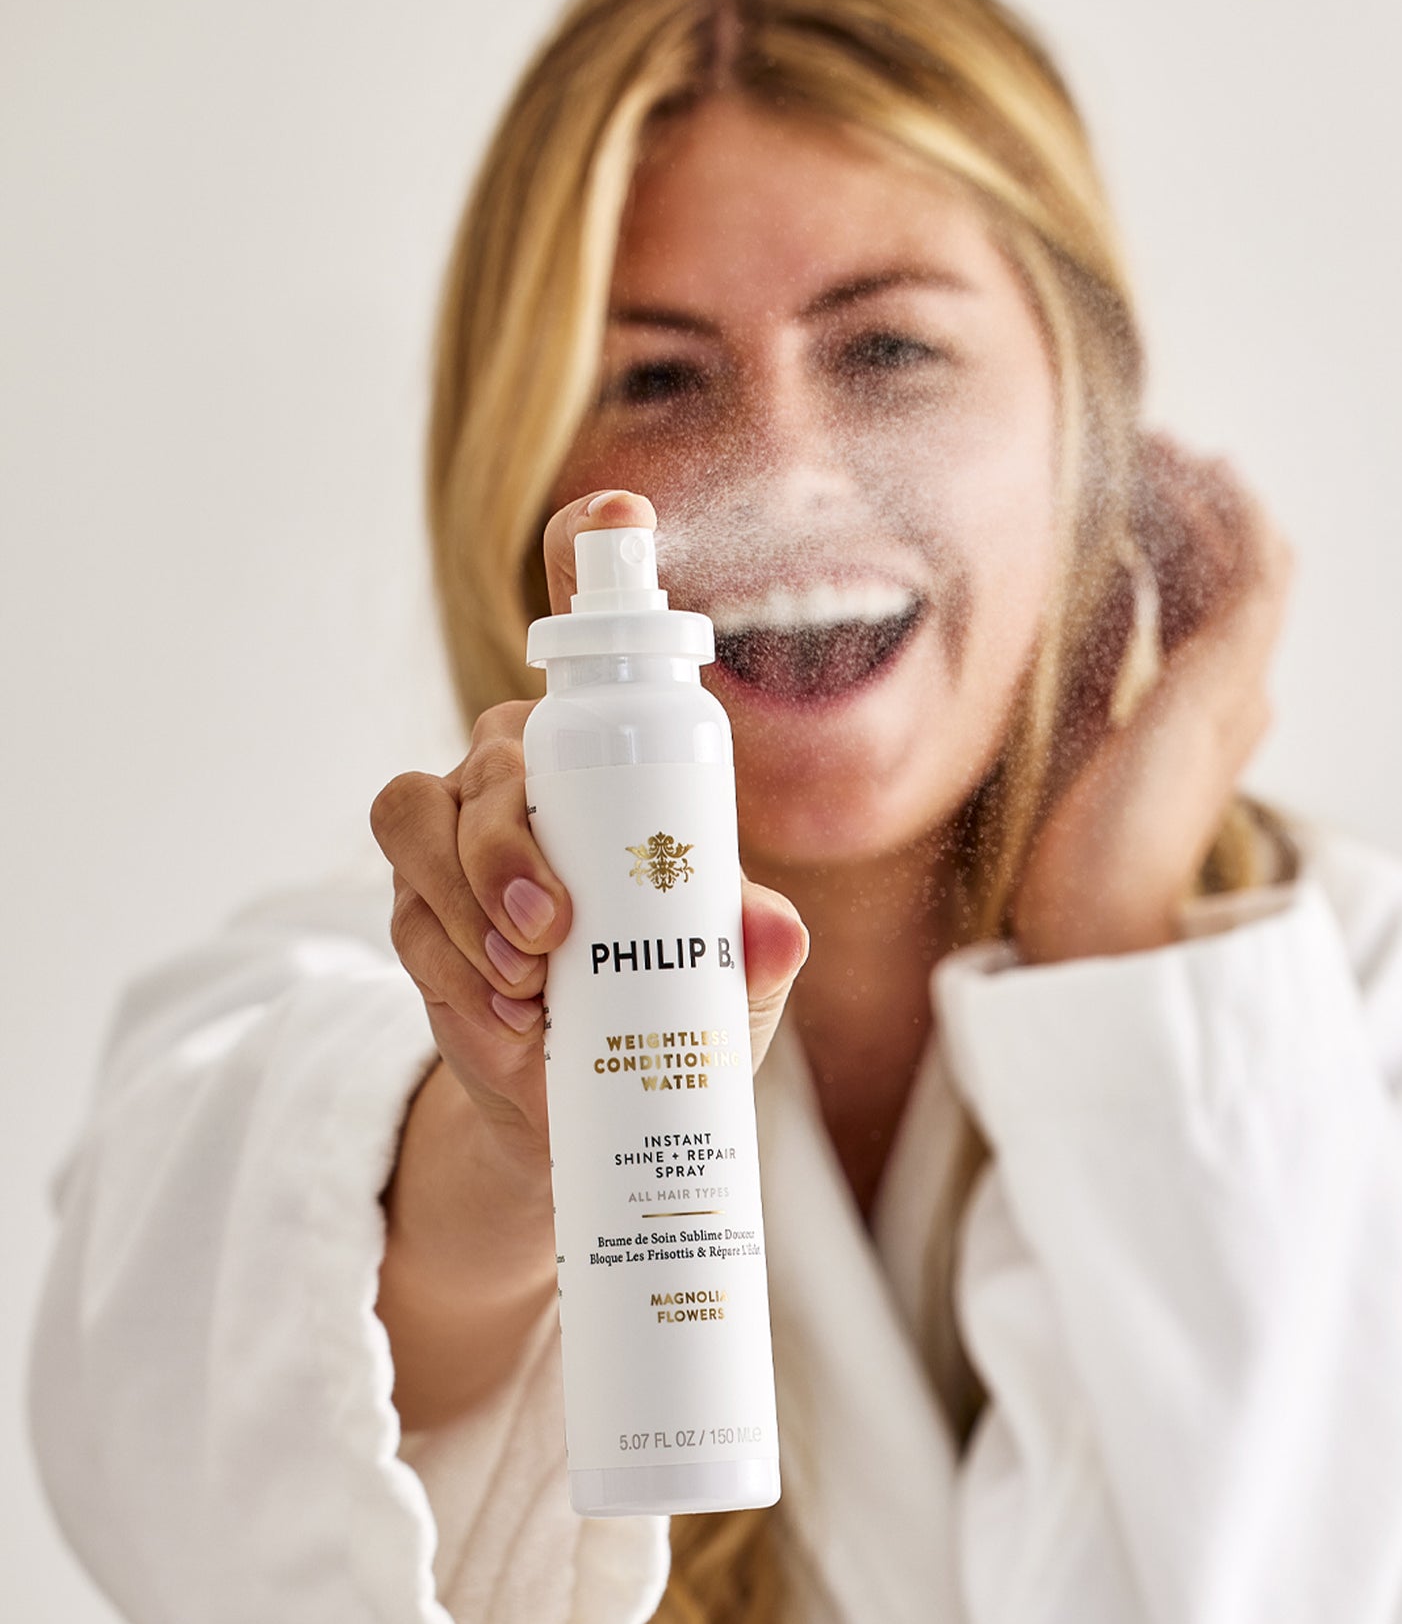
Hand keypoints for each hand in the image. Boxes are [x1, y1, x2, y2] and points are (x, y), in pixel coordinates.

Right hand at [369, 489, 809, 1342]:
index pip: (596, 646)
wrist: (579, 1109)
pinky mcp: (415, 909)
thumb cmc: (663, 1016)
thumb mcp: (725, 995)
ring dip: (467, 895)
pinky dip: (449, 967)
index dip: (592, 558)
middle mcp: (527, 778)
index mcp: (613, 764)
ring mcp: (457, 840)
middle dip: (511, 835)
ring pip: (420, 813)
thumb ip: (752, 960)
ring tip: (531, 982)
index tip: (617, 513)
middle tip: (553, 929)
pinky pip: (403, 909)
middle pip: (496, 748)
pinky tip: (504, 1019)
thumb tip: (776, 929)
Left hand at [1010, 434, 1295, 963]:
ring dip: (1211, 495)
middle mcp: (1231, 697)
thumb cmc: (1070, 854)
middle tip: (1145, 450)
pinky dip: (1232, 511)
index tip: (1117, 498)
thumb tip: (1074, 606)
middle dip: (1190, 506)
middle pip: (1223, 574)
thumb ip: (1085, 672)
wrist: (1096, 914)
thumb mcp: (1069, 737)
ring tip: (1162, 445)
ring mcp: (1240, 683)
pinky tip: (1190, 469)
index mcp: (1196, 719)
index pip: (1190, 607)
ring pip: (1249, 558)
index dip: (1163, 544)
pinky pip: (1257, 566)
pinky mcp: (1233, 673)